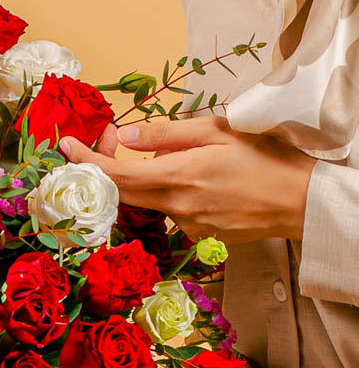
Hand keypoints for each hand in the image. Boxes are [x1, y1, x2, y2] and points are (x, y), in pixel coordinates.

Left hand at [61, 116, 316, 243]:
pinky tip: (189, 179)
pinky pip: (168, 212)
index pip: (115, 173)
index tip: (65, 145)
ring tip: (160, 154)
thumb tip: (125, 135)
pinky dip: (165, 193)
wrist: (301, 201)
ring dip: (138, 178)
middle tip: (108, 140)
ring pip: (144, 201)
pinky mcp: (198, 237)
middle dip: (104, 166)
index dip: (85, 160)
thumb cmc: (265, 158)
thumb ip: (166, 133)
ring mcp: (185, 226)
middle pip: (120, 191)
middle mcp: (175, 206)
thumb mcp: (217, 130)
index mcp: (178, 176)